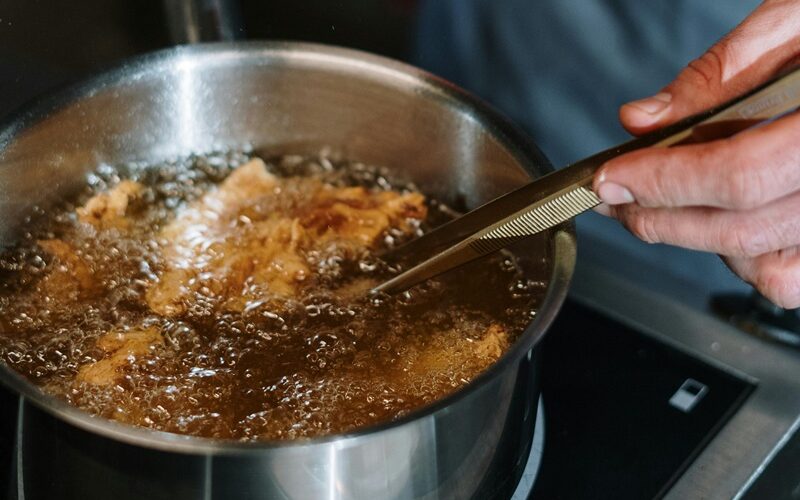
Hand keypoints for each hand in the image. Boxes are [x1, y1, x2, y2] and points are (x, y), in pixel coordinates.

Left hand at [593, 0, 799, 307]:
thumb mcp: (798, 20)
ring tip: (662, 209)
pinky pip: (794, 281)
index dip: (663, 182)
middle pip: (742, 231)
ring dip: (699, 244)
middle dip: (658, 219)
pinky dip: (749, 264)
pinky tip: (725, 225)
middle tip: (615, 199)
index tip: (610, 179)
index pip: (740, 174)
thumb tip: (643, 120)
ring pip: (766, 269)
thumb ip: (723, 71)